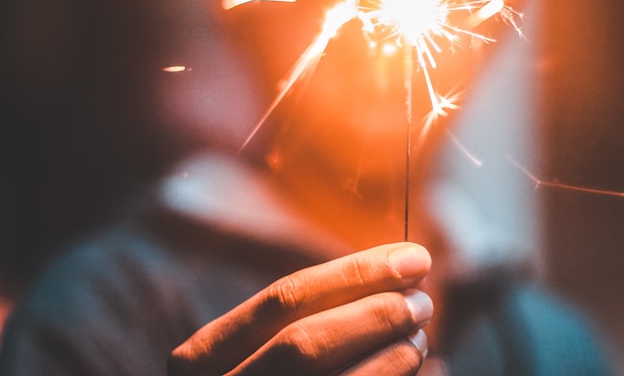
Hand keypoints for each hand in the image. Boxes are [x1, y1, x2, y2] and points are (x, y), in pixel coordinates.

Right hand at [168, 242, 432, 375]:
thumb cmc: (267, 373)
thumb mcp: (260, 352)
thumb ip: (311, 316)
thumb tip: (397, 275)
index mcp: (200, 359)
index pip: (283, 300)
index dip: (355, 274)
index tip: (413, 258)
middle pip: (304, 343)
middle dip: (374, 313)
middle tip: (422, 300)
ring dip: (389, 355)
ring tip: (418, 336)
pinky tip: (415, 367)